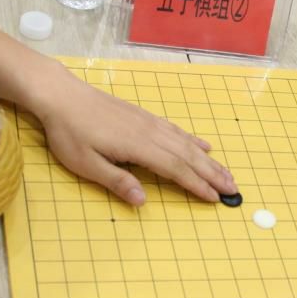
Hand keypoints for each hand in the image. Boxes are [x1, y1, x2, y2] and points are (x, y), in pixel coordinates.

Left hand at [30, 74, 233, 205]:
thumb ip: (117, 182)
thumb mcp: (86, 164)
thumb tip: (143, 201)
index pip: (175, 169)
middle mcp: (150, 133)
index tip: (215, 199)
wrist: (63, 96)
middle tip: (234, 190)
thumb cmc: (70, 133)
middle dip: (212, 174)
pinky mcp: (144, 116)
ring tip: (226, 172)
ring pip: (186, 143)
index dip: (197, 185)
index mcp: (138, 147)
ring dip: (208, 160)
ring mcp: (149, 123)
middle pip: (188, 156)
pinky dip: (193, 140)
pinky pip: (176, 130)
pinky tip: (203, 145)